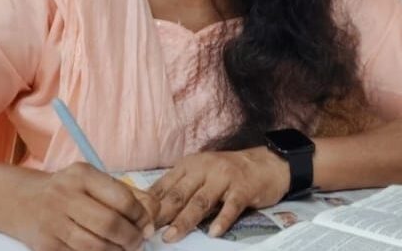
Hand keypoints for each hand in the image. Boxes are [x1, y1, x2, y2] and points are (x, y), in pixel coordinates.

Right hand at [10, 162, 158, 250]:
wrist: (22, 201)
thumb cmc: (68, 190)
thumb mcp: (94, 182)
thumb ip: (127, 194)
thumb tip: (153, 217)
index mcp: (82, 175)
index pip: (122, 198)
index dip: (141, 216)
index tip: (146, 224)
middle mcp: (64, 195)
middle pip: (109, 224)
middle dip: (131, 238)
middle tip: (137, 242)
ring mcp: (53, 222)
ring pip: (95, 246)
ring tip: (122, 248)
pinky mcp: (45, 246)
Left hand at [149, 147, 289, 242]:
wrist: (267, 163)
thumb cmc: (228, 172)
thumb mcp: (201, 174)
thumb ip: (181, 189)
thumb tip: (154, 211)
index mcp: (189, 165)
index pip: (164, 186)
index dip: (149, 205)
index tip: (135, 220)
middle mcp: (205, 168)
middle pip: (179, 194)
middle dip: (162, 215)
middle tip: (146, 232)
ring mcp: (225, 178)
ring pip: (200, 202)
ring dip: (184, 221)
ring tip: (171, 237)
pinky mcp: (243, 189)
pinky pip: (230, 207)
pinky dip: (221, 221)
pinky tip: (213, 233)